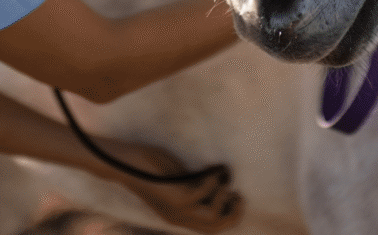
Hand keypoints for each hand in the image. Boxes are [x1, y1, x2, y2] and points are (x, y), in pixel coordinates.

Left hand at [100, 138, 242, 232]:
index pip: (212, 228)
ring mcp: (178, 210)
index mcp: (180, 215)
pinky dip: (212, 178)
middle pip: (217, 227)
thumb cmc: (151, 166)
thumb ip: (195, 184)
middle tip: (236, 192)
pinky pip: (203, 193)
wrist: (125, 163)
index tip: (237, 195)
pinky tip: (208, 168)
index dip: (232, 216)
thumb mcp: (178, 179)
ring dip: (223, 195)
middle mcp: (180, 217)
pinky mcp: (175, 198)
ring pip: (213, 217)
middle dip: (234, 211)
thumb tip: (221, 178)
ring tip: (219, 177)